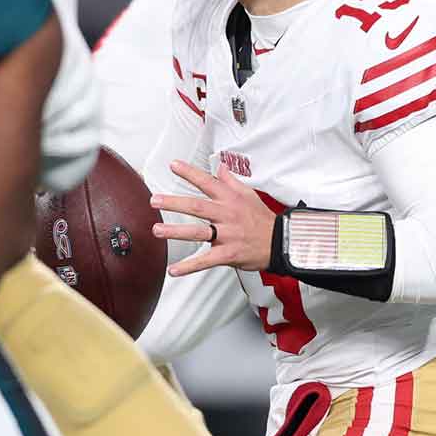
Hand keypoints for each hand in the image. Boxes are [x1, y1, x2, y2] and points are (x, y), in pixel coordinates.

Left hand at [151, 160, 275, 275]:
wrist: (281, 242)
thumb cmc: (262, 219)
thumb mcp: (249, 194)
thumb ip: (231, 181)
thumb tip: (221, 167)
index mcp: (230, 199)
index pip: (207, 182)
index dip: (190, 173)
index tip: (173, 165)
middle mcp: (226, 215)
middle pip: (197, 206)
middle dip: (174, 203)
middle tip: (155, 200)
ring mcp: (227, 235)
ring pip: (198, 232)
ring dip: (175, 231)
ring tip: (157, 230)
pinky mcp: (228, 254)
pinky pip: (205, 261)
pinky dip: (189, 266)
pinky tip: (173, 269)